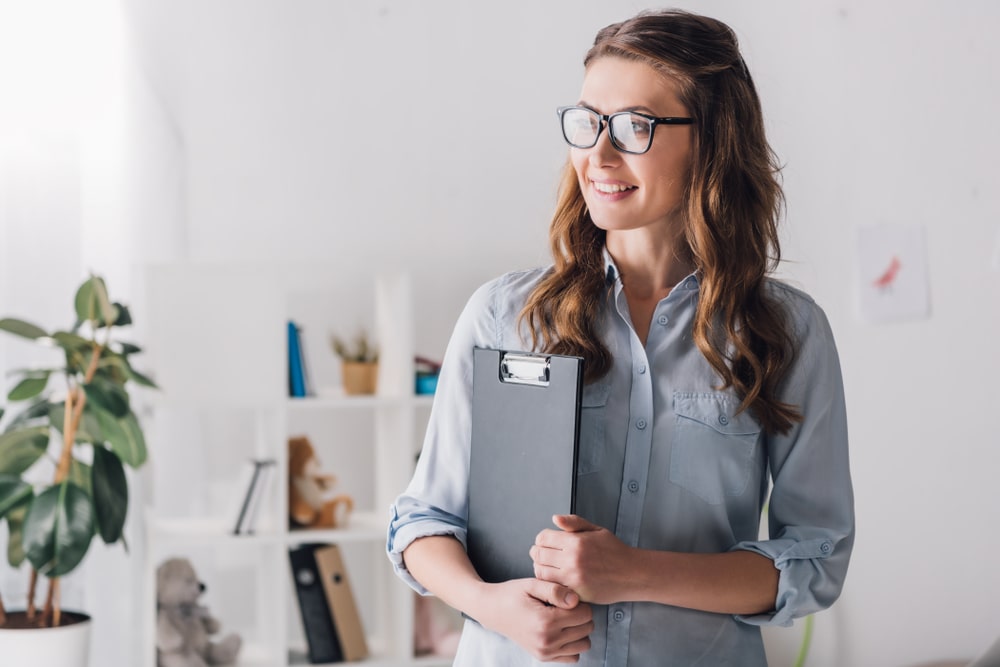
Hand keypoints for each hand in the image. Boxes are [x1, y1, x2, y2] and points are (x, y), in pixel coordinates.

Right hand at [474, 577, 592, 662]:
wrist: (492, 610)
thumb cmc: (512, 594)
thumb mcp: (532, 584)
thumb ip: (555, 590)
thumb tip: (576, 600)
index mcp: (545, 621)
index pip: (585, 614)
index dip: (580, 602)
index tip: (567, 597)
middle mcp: (547, 641)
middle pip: (587, 628)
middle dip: (582, 615)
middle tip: (565, 606)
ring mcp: (545, 652)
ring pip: (584, 644)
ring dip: (579, 630)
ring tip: (565, 618)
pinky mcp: (543, 657)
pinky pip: (573, 656)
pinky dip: (572, 644)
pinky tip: (562, 631)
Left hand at [531, 514, 634, 604]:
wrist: (632, 574)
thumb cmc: (614, 550)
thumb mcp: (596, 530)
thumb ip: (574, 523)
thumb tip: (555, 519)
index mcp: (576, 542)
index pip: (543, 538)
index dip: (542, 539)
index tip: (545, 542)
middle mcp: (573, 560)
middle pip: (539, 555)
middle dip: (538, 553)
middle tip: (542, 555)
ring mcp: (573, 578)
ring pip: (542, 572)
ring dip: (541, 568)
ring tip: (547, 567)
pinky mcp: (576, 593)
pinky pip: (552, 588)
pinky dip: (549, 583)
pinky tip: (555, 579)